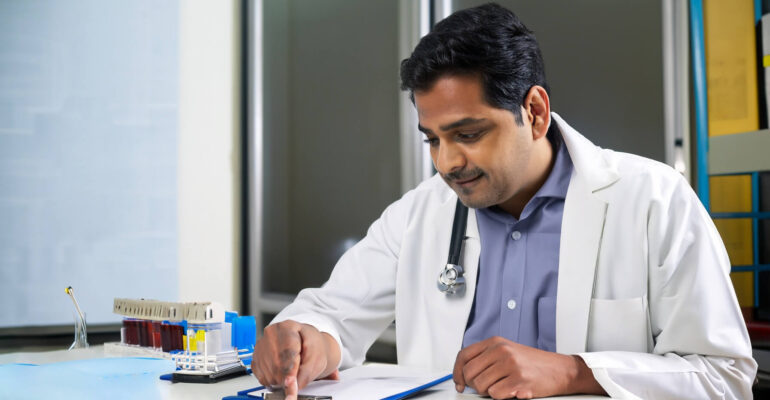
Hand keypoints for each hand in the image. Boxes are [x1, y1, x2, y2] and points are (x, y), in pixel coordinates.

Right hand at [252, 320, 340, 399]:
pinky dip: (273, 380)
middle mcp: (271, 334)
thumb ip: (306, 372)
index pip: (286, 350)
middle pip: (276, 363)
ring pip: (268, 373)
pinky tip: (282, 372)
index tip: (291, 382)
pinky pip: (262, 377)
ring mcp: (261, 346)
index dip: (290, 369)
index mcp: (287, 327)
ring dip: (281, 380)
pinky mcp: (255, 358)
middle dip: (287, 376)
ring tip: (292, 371)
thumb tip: (293, 386)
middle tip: (296, 381)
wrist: (306, 345)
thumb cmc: (312, 348)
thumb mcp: (316, 358)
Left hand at [453, 336, 604, 398]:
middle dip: (474, 385)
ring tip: (502, 387)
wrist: (560, 370)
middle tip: (485, 387)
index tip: (459, 383)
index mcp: (495, 342)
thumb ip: (487, 358)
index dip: (456, 372)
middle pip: (469, 373)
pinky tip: (511, 390)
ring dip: (488, 392)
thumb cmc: (534, 363)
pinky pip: (495, 394)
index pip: (464, 355)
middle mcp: (501, 351)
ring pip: (480, 386)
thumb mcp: (508, 351)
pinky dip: (501, 396)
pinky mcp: (518, 380)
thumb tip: (464, 373)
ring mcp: (510, 365)